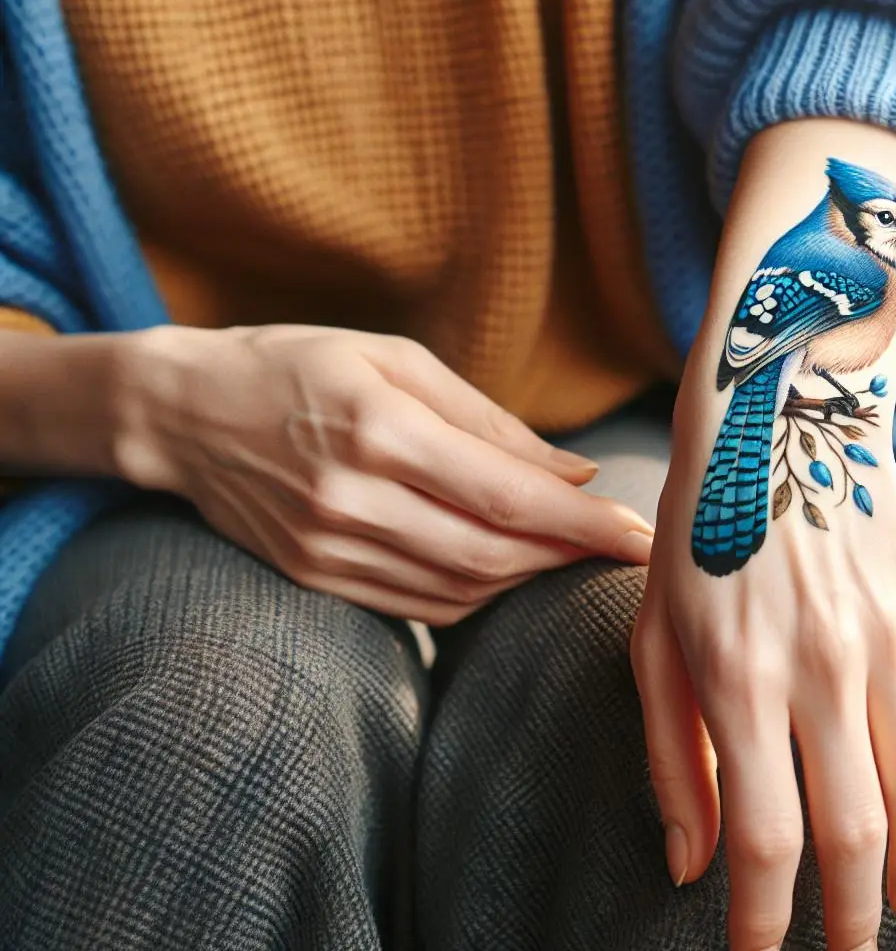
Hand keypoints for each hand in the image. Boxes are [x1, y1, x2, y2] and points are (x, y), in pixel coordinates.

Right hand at [117, 324, 654, 623]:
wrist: (180, 413)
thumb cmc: (300, 365)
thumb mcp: (396, 360)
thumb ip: (490, 423)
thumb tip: (576, 474)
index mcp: (380, 430)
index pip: (508, 497)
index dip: (586, 525)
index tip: (643, 538)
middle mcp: (353, 498)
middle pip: (493, 554)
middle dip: (570, 558)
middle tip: (623, 549)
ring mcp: (329, 548)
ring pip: (463, 588)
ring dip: (530, 578)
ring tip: (571, 552)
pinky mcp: (316, 579)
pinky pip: (422, 606)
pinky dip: (479, 594)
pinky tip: (509, 568)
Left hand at [631, 427, 895, 949]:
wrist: (782, 407)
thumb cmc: (700, 529)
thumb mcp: (653, 636)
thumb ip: (671, 755)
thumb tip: (691, 865)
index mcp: (739, 679)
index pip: (764, 840)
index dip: (764, 922)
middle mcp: (822, 666)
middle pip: (854, 832)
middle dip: (850, 918)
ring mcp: (890, 636)